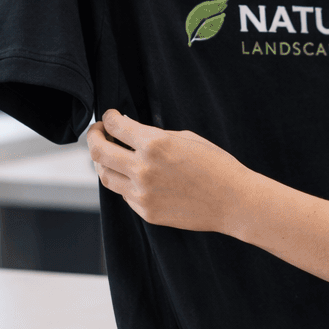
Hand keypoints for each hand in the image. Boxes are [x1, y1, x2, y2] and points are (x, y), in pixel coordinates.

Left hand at [86, 109, 255, 232]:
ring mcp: (142, 193)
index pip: (115, 126)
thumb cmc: (216, 165)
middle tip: (98, 132)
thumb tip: (130, 132)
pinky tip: (133, 175)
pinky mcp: (146, 211)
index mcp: (155, 144)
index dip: (108, 118)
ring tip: (110, 155)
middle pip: (98, 152)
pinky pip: (124, 194)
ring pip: (105, 176)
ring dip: (103, 162)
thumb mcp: (187, 139)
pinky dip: (124, 182)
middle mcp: (143, 169)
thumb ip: (155, 135)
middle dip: (94, 137)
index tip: (109, 117)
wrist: (234, 201)